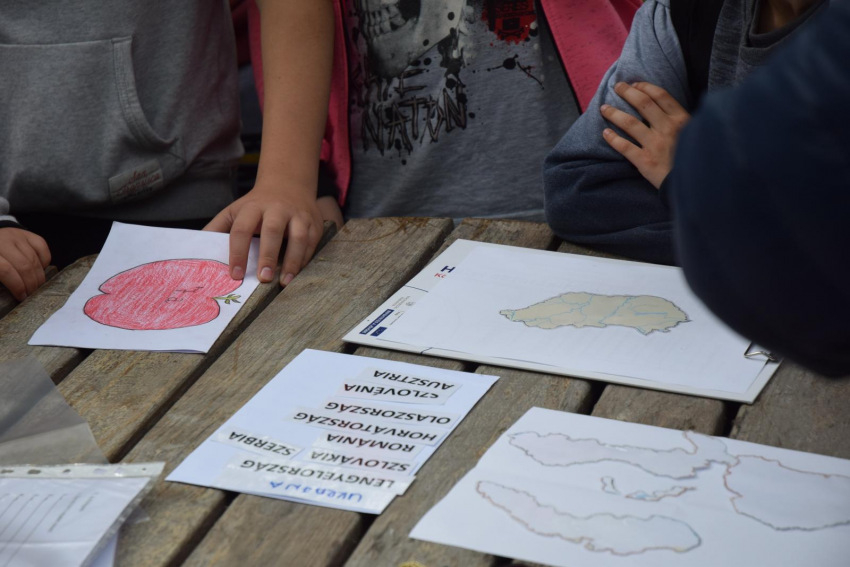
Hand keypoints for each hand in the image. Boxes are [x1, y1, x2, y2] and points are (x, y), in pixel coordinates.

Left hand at [0, 227, 50, 300]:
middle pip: (24, 266)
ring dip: (39, 277)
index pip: (6, 271)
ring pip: (34, 260)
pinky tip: (40, 270)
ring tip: (36, 287)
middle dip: (30, 284)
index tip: (21, 297)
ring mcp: (17, 236)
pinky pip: (43, 248)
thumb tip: (13, 295)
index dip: (16, 286)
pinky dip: (45, 262)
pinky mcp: (28, 234)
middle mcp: (3, 241)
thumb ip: (1, 278)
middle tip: (31, 294)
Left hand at [205, 181, 326, 285]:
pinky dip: (306, 259)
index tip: (235, 275)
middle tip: (264, 279)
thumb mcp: (234, 211)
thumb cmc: (257, 205)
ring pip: (298, 237)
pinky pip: (312, 242)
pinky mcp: (314, 223)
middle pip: (272, 231)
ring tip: (285, 282)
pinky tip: (297, 274)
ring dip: (292, 260)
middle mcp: (277, 209)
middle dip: (267, 255)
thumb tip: (196, 251)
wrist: (288, 185)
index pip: (241, 230)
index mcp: (252, 207)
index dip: (237, 253)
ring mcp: (298, 215)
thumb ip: (217, 228)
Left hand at [600, 82, 690, 188]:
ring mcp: (655, 144)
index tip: (634, 84)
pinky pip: (625, 147)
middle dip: (627, 92)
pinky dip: (613, 139)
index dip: (645, 87)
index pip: (660, 96)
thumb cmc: (697, 158)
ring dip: (614, 113)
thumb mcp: (698, 134)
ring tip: (604, 108)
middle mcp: (668, 128)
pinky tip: (605, 133)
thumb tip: (667, 109)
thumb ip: (683, 121)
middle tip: (616, 87)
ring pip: (630, 123)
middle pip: (643, 104)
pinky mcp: (645, 161)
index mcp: (682, 119)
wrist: (698, 183)